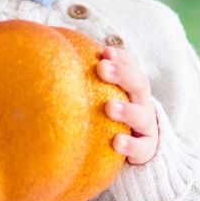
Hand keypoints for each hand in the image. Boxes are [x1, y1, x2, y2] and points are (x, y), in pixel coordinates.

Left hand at [96, 45, 159, 164]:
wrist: (137, 147)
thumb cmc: (110, 116)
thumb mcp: (102, 95)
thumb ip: (87, 82)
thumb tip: (52, 60)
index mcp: (132, 86)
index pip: (131, 66)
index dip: (120, 58)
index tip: (105, 52)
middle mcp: (142, 102)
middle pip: (139, 84)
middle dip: (122, 74)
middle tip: (102, 67)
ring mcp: (146, 125)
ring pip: (142, 115)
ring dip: (127, 110)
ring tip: (109, 107)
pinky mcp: (146, 149)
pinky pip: (141, 148)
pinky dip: (131, 145)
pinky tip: (117, 142)